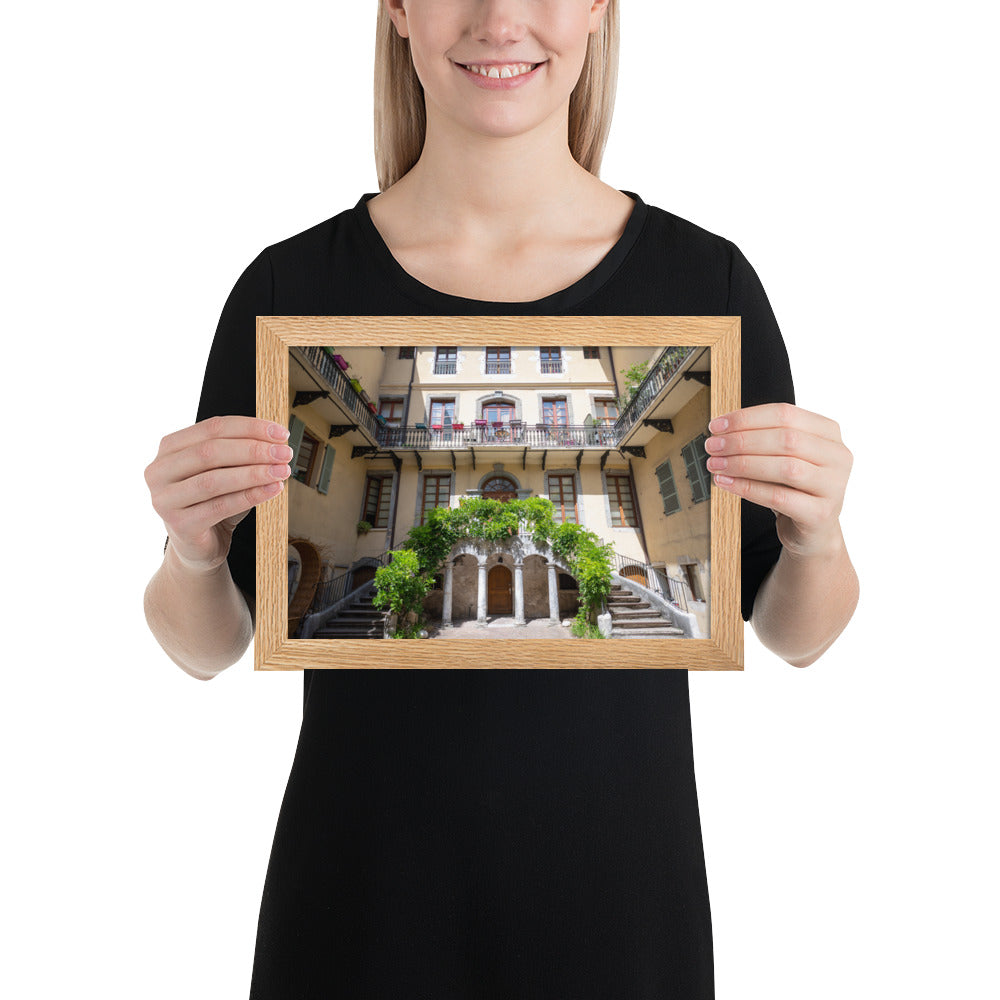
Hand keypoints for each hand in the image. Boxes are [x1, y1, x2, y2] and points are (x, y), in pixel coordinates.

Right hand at [145, 416, 291, 573]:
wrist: (198, 546)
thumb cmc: (212, 502)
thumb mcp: (225, 471)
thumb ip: (242, 454)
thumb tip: (277, 442)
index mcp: (169, 448)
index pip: (212, 427)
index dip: (250, 427)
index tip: (281, 433)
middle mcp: (159, 471)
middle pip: (211, 451)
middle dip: (253, 450)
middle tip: (284, 453)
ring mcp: (164, 499)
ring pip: (214, 480)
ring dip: (254, 473)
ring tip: (282, 471)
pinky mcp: (179, 525)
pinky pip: (220, 507)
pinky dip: (250, 496)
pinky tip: (272, 490)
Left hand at [704, 403, 852, 558]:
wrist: (812, 530)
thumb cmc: (793, 488)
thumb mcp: (782, 457)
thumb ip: (761, 439)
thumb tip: (720, 430)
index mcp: (829, 433)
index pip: (785, 414)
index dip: (747, 418)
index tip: (716, 425)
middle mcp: (837, 456)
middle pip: (786, 439)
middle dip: (742, 441)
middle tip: (712, 446)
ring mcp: (834, 486)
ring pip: (785, 467)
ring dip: (743, 464)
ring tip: (715, 465)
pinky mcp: (821, 514)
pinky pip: (779, 497)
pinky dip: (748, 488)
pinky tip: (726, 483)